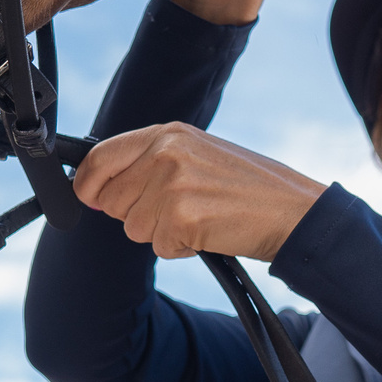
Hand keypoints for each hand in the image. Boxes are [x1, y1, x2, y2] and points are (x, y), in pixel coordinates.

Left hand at [75, 123, 325, 260]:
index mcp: (169, 133)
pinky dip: (182, 248)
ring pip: (134, 228)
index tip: (87, 197)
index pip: (101, 155)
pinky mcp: (182, 217)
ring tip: (200, 219)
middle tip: (179, 210)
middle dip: (138, 214)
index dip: (87, 183)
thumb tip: (99, 193)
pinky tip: (209, 232)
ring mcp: (173, 184)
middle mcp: (167, 152)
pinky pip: (160, 247)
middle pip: (113, 199)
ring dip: (163, 234)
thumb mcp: (199, 157)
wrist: (294, 211)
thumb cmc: (249, 188)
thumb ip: (150, 165)